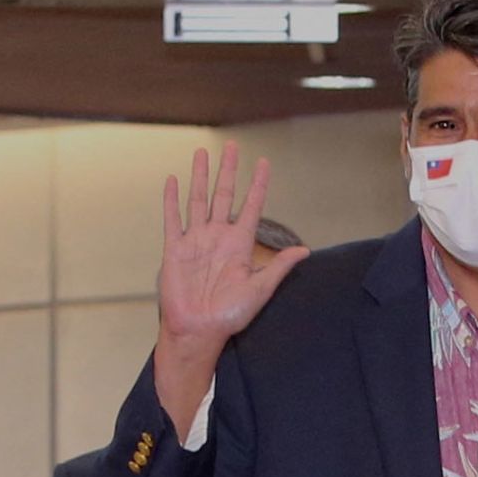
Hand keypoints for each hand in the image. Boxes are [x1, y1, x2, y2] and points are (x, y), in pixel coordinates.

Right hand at [153, 143, 307, 438]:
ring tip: (202, 152)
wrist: (199, 330)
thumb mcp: (260, 289)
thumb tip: (305, 251)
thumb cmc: (230, 315)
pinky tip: (173, 180)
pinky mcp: (175, 249)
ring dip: (201, 176)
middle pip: (224, 195)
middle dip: (228, 171)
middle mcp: (218, 237)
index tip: (264, 163)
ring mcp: (196, 241)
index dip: (257, 185)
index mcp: (240, 244)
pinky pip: (173, 219)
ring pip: (199, 200)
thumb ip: (278, 266)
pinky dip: (172, 199)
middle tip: (232, 146)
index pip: (251, 206)